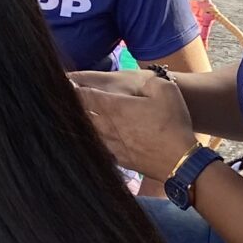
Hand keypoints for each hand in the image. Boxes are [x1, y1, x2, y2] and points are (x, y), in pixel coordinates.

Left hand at [70, 70, 196, 181]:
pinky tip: (93, 140)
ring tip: (72, 119)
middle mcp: (108, 126)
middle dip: (71, 107)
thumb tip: (139, 83)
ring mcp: (112, 145)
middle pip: (81, 115)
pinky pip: (99, 148)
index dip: (72, 89)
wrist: (180, 161)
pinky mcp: (119, 159)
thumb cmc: (173, 124)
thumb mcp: (165, 90)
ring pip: (88, 133)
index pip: (85, 96)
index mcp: (116, 107)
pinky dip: (93, 142)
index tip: (64, 85)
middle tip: (62, 100)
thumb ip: (148, 82)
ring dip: (80, 124)